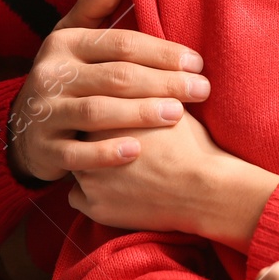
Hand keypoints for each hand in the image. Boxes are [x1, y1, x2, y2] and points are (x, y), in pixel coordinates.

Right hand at [6, 0, 209, 183]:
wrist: (22, 127)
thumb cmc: (64, 77)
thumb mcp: (71, 39)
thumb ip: (92, 10)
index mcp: (64, 44)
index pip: (121, 44)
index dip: (162, 52)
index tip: (197, 62)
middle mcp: (51, 76)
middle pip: (115, 77)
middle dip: (163, 82)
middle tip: (200, 89)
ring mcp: (45, 114)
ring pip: (97, 112)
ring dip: (140, 113)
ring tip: (178, 115)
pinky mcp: (44, 150)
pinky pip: (77, 154)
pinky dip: (106, 153)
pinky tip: (136, 152)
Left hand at [71, 108, 278, 249]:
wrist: (202, 188)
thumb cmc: (190, 144)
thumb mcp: (170, 103)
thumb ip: (145, 88)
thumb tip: (141, 72)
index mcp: (105, 113)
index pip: (87, 104)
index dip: (101, 109)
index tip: (110, 114)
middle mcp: (88, 143)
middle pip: (77, 134)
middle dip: (88, 135)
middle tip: (105, 136)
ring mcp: (88, 178)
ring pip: (75, 165)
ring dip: (87, 164)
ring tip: (110, 164)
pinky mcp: (94, 206)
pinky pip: (79, 198)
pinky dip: (91, 195)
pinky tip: (110, 190)